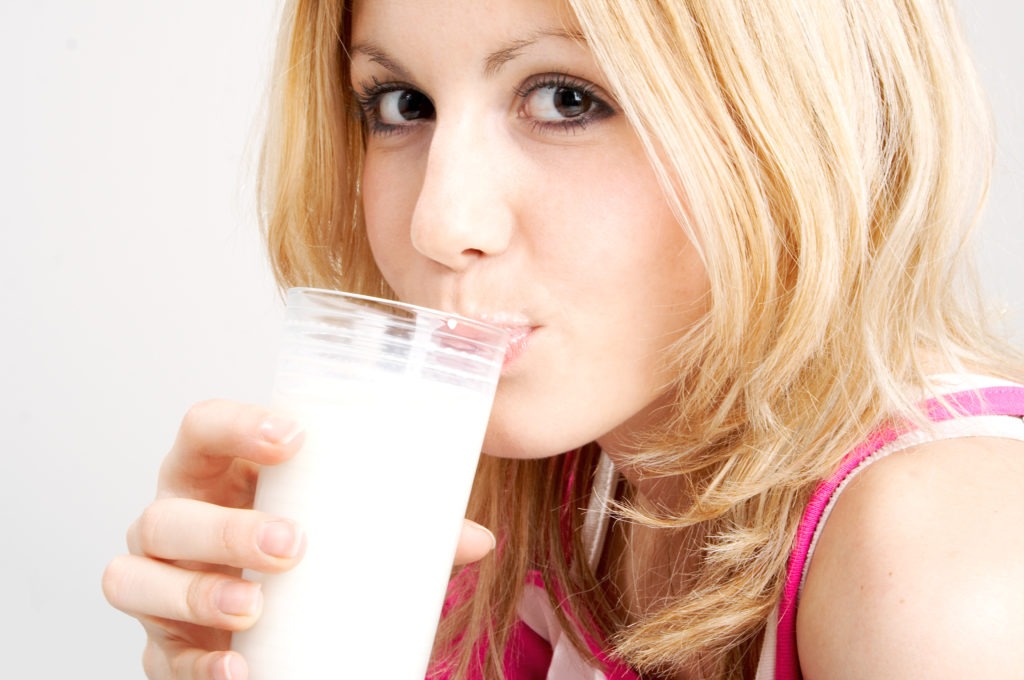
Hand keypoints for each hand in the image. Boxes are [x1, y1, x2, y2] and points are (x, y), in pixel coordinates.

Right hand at [102, 399, 494, 679]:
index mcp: (218, 474)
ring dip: (197, 591)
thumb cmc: (305, 544)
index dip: (236, 425)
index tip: (293, 438)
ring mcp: (159, 582)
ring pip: (135, 576)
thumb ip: (408, 528)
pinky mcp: (163, 642)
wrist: (267, 612)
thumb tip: (481, 539)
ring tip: (255, 606)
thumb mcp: (344, 526)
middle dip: (225, 527)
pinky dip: (196, 664)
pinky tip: (238, 669)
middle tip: (293, 545)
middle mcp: (175, 520)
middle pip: (168, 512)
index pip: (201, 427)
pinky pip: (158, 654)